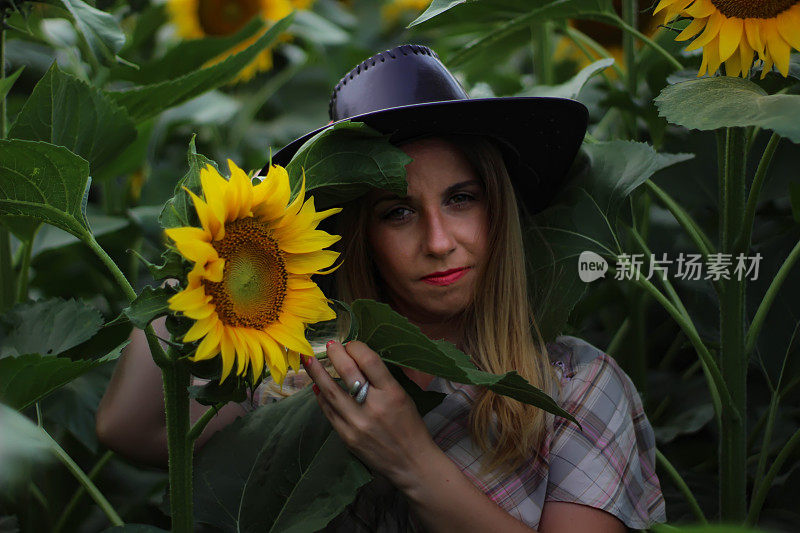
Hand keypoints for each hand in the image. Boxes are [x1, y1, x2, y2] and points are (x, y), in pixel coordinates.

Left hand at [301, 340, 437, 487]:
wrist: (411, 463)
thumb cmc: (411, 427)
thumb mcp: (404, 397)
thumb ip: (383, 380)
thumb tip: (358, 360)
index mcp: (392, 393)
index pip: (369, 361)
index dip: (356, 347)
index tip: (351, 344)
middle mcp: (374, 406)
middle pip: (347, 372)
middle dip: (335, 354)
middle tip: (330, 345)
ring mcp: (357, 423)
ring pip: (330, 392)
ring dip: (317, 374)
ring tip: (308, 360)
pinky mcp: (347, 437)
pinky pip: (329, 412)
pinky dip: (321, 398)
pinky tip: (317, 388)